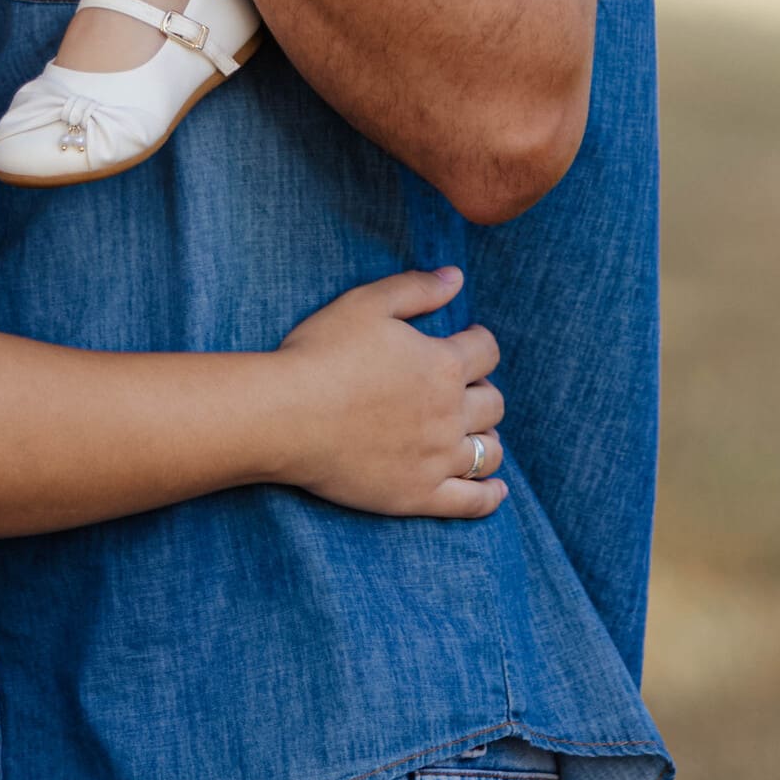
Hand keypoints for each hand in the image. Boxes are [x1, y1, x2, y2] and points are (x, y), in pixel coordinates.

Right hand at [273, 268, 506, 517]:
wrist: (284, 417)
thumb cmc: (320, 354)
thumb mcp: (366, 303)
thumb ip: (416, 289)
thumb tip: (456, 277)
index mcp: (442, 364)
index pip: (487, 351)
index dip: (479, 342)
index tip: (466, 342)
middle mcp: (449, 413)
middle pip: (493, 403)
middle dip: (482, 391)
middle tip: (461, 389)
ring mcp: (437, 458)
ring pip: (489, 452)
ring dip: (488, 438)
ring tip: (474, 434)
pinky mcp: (419, 495)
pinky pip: (472, 502)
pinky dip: (490, 496)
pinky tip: (495, 489)